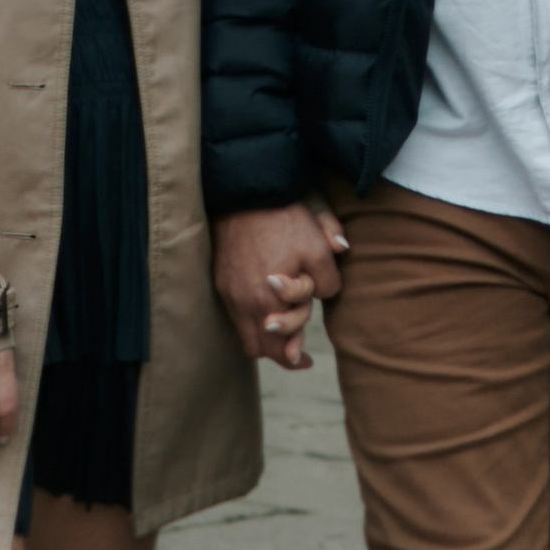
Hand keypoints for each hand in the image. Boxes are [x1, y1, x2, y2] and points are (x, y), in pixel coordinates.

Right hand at [214, 201, 349, 369]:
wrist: (247, 190)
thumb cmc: (284, 220)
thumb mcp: (317, 248)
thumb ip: (329, 280)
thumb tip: (327, 293)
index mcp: (267, 300)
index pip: (282, 345)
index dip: (298, 349)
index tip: (308, 359)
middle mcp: (243, 302)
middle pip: (260, 349)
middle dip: (280, 352)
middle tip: (298, 354)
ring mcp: (229, 291)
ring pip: (245, 336)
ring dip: (264, 340)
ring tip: (281, 335)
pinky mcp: (221, 278)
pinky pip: (235, 316)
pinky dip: (251, 321)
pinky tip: (266, 309)